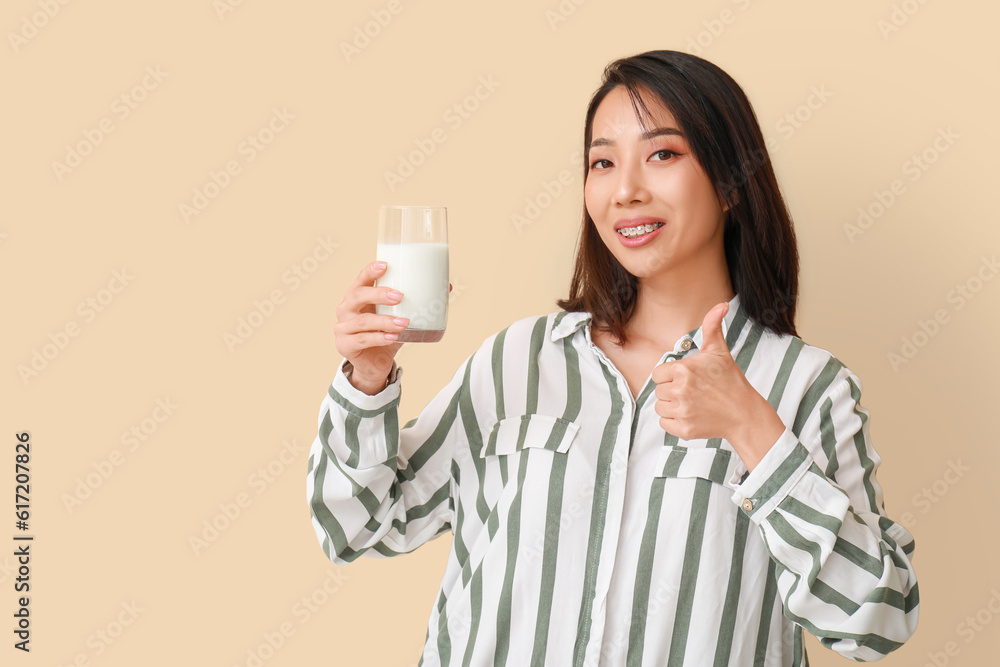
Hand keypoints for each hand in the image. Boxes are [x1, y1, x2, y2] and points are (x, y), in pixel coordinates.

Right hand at [334, 261, 450, 394]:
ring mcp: (342, 328)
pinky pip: (362, 340)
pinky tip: (393, 337)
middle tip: (400, 296)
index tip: (386, 265)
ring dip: (385, 321)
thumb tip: (446, 286)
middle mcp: (346, 309)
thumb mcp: (400, 317)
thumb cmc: (386, 334)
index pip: (360, 279)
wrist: (374, 365)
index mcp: (356, 296)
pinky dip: (379, 338)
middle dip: (378, 294)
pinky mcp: (344, 345)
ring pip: (363, 321)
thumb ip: (417, 303)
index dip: (370, 271)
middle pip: (357, 296)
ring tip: (404, 322)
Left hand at [651, 302, 759, 442]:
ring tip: (692, 403)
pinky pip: (664, 423)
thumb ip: (712, 326)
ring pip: (660, 407)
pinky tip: (691, 415)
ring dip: (672, 406)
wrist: (744, 413)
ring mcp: (682, 411)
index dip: (670, 376)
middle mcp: (680, 390)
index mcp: (684, 370)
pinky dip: (674, 422)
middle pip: (659, 391)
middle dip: (672, 390)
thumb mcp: (719, 351)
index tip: (686, 378)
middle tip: (693, 391)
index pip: (658, 374)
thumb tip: (722, 305)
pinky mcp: (684, 429)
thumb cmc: (730, 381)